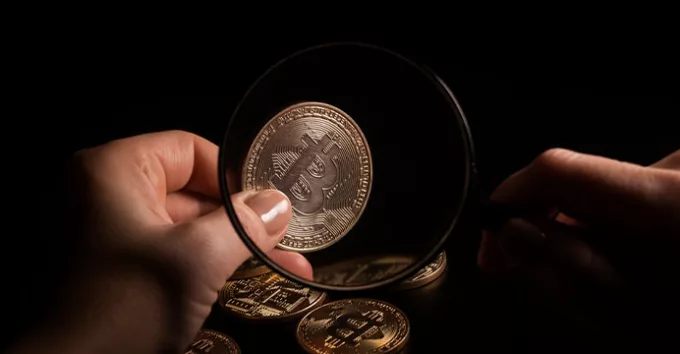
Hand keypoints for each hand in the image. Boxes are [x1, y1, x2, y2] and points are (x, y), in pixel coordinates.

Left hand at [13, 131, 311, 353]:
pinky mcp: (120, 269)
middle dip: (242, 220)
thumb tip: (278, 204)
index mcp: (113, 172)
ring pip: (187, 227)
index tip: (269, 204)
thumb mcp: (195, 260)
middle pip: (192, 191)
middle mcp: (108, 195)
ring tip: (284, 266)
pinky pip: (174, 255)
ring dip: (234, 246)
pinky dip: (210, 265)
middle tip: (286, 239)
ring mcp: (112, 234)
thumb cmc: (122, 307)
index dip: (233, 176)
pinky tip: (252, 281)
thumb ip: (243, 226)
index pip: (189, 150)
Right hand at [478, 148, 679, 335]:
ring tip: (586, 276)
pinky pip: (618, 196)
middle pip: (575, 183)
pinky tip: (613, 260)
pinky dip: (602, 227)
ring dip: (572, 230)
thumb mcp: (629, 315)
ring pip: (595, 192)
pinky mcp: (674, 183)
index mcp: (666, 198)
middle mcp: (674, 171)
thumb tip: (512, 230)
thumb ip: (566, 268)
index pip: (558, 172)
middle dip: (541, 224)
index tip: (492, 245)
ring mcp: (676, 174)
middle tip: (524, 268)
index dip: (509, 201)